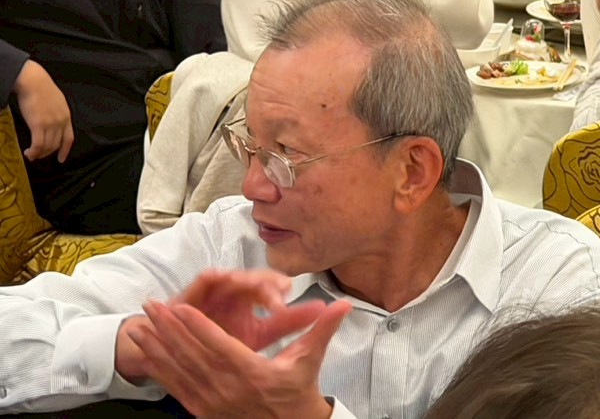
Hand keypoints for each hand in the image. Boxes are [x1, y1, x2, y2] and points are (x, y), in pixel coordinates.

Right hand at [14, 60, 73, 161]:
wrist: (34, 82)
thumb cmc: (42, 89)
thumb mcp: (57, 102)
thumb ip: (57, 113)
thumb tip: (51, 123)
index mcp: (67, 116)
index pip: (69, 138)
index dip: (65, 150)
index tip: (61, 159)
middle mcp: (61, 122)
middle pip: (56, 144)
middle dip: (47, 153)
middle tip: (38, 155)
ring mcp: (51, 124)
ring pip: (47, 146)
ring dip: (39, 154)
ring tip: (31, 155)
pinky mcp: (38, 125)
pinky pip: (38, 145)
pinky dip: (33, 152)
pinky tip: (28, 153)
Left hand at [115, 271, 326, 382]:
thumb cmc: (297, 391)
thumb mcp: (309, 360)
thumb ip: (322, 330)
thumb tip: (342, 306)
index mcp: (254, 374)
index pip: (220, 347)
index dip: (199, 327)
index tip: (182, 307)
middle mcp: (228, 389)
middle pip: (193, 355)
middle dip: (171, 329)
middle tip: (154, 306)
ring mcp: (212, 403)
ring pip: (180, 371)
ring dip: (159, 346)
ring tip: (143, 324)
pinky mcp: (202, 411)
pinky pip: (177, 388)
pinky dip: (161, 369)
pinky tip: (149, 354)